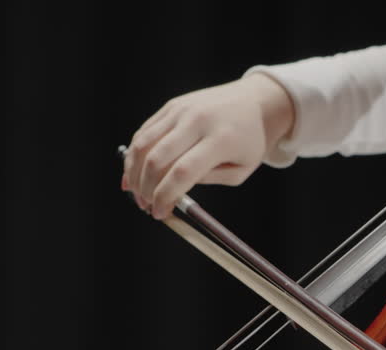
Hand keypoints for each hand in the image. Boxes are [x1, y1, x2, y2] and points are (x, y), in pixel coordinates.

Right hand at [123, 73, 294, 218]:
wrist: (252, 101)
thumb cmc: (249, 141)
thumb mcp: (241, 170)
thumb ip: (209, 180)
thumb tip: (173, 189)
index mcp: (221, 139)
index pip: (183, 171)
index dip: (165, 195)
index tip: (160, 213)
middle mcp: (198, 121)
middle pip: (157, 159)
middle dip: (146, 188)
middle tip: (146, 206)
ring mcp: (181, 110)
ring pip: (143, 144)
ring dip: (134, 174)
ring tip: (138, 194)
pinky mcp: (170, 106)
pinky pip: (144, 133)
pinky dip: (134, 156)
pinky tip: (134, 174)